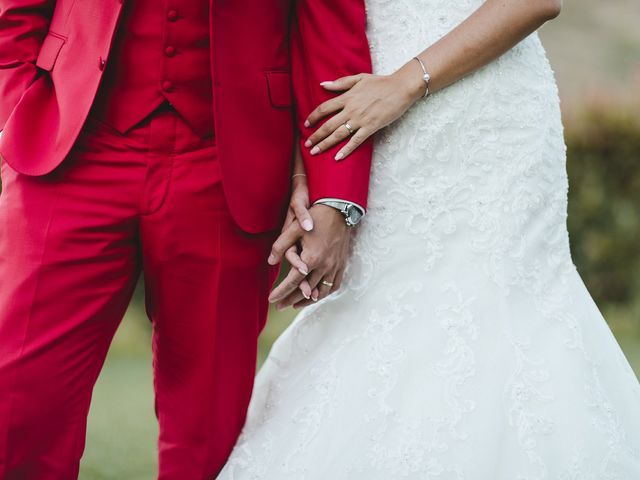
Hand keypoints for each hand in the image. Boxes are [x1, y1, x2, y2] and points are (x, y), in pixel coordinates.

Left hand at [268, 204, 350, 308]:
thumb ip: (280, 246)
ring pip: (321, 291)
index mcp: (311, 258)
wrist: (339, 209)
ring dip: (308, 300)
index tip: (271, 299)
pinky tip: (317, 296)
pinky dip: (325, 294)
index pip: (292, 281)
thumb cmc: (315, 218)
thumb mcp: (293, 229)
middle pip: (305, 290)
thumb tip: (270, 262)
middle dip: (291, 299)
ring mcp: (334, 266)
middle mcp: (324, 266)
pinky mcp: (341, 264)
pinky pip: (334, 285)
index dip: (280, 292)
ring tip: (296, 304)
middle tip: (280, 306)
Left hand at [303, 64, 425, 160]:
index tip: (306, 124)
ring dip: (325, 144)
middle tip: (307, 144)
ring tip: (315, 152)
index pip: (324, 108)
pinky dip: (346, 150)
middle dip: (316, 135)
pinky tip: (337, 157)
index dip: (313, 117)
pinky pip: (356, 141)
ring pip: (339, 134)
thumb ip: (340, 83)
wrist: (400, 88)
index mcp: (347, 97)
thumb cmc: (380, 82)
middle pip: (328, 125)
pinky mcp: (371, 127)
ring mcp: (360, 120)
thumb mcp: (359, 78)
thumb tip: (323, 85)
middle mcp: (351, 109)